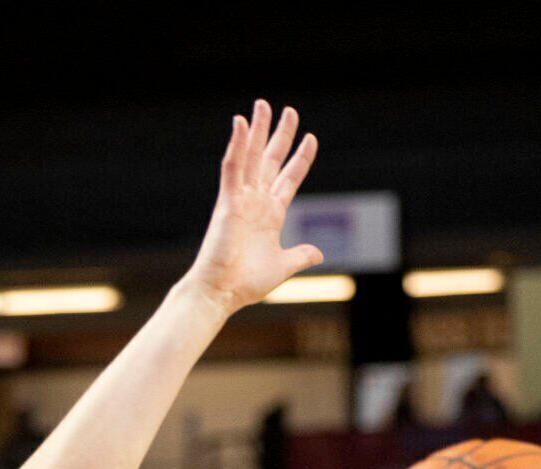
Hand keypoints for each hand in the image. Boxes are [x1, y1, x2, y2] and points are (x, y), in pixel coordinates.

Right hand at [181, 100, 322, 316]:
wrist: (221, 292)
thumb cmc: (246, 283)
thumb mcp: (283, 266)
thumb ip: (300, 255)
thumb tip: (319, 252)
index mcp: (270, 214)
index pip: (288, 178)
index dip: (300, 159)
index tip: (310, 138)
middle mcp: (256, 202)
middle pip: (271, 160)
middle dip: (280, 135)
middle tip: (288, 110)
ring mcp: (241, 199)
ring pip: (251, 156)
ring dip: (258, 130)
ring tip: (263, 105)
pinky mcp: (227, 201)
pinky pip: (232, 167)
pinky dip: (237, 145)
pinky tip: (240, 123)